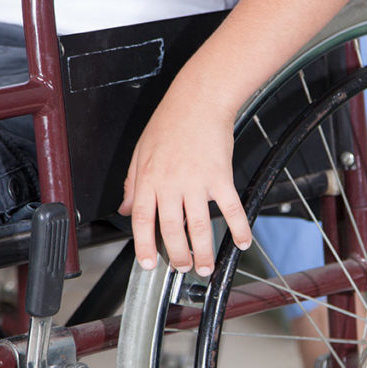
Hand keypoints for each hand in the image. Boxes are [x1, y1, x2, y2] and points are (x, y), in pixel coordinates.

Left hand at [118, 82, 252, 275]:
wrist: (199, 99)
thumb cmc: (170, 121)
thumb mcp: (140, 151)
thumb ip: (132, 183)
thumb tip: (125, 209)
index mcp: (149, 178)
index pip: (142, 220)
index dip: (144, 246)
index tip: (148, 264)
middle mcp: (171, 183)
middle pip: (172, 229)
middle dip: (177, 255)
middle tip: (183, 268)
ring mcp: (197, 182)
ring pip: (199, 226)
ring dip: (203, 251)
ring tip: (205, 267)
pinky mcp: (220, 176)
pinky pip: (231, 208)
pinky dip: (238, 228)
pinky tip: (241, 242)